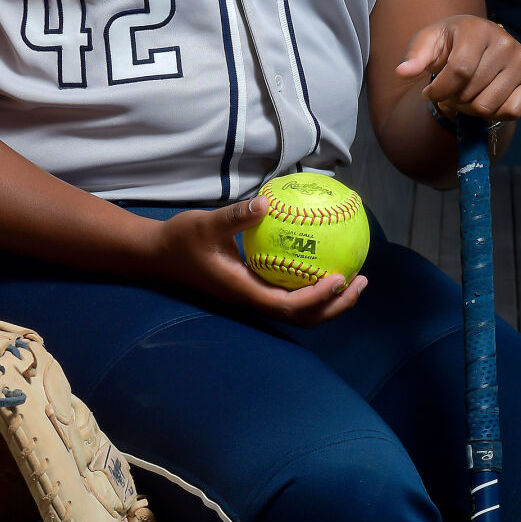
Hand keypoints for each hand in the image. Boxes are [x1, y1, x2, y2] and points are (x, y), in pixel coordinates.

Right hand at [147, 197, 366, 327]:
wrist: (159, 255)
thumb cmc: (181, 240)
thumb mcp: (205, 224)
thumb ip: (236, 216)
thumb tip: (266, 204)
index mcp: (244, 291)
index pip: (288, 305)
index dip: (318, 298)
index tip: (340, 278)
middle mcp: (253, 300)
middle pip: (303, 317)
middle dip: (336, 306)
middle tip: (361, 281)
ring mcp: (254, 297)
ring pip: (299, 310)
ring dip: (328, 301)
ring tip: (351, 278)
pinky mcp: (253, 288)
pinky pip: (289, 293)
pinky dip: (312, 287)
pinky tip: (322, 263)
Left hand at [395, 15, 520, 124]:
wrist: (477, 41)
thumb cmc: (448, 43)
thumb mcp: (427, 44)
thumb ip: (414, 57)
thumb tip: (402, 72)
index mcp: (476, 29)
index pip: (460, 70)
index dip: (439, 90)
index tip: (427, 93)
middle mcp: (505, 42)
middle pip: (471, 92)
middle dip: (451, 99)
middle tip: (448, 92)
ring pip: (489, 106)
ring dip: (469, 109)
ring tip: (463, 96)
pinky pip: (512, 112)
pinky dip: (493, 114)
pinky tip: (483, 99)